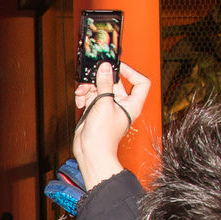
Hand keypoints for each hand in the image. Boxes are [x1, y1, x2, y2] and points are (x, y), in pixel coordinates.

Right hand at [73, 62, 150, 190]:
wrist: (91, 152)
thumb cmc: (103, 136)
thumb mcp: (104, 104)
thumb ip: (105, 83)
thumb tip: (105, 67)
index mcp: (131, 104)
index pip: (141, 82)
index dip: (132, 72)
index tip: (118, 67)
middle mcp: (121, 104)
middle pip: (114, 82)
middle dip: (100, 79)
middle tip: (92, 77)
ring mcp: (108, 107)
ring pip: (100, 87)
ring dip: (89, 88)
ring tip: (82, 92)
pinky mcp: (96, 110)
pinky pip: (91, 96)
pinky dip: (84, 96)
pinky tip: (80, 101)